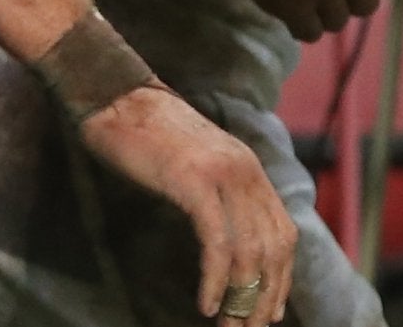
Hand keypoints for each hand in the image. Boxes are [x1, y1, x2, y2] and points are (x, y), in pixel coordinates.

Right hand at [77, 83, 297, 322]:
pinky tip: (208, 305)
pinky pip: (216, 241)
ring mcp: (224, 175)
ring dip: (241, 297)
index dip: (281, 276)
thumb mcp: (197, 168)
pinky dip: (216, 279)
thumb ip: (218, 198)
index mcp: (250, 170)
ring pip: (250, 250)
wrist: (118, 97)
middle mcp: (246, 172)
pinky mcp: (195, 182)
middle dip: (264, 296)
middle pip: (274, 248)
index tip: (270, 311)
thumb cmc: (147, 138)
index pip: (283, 232)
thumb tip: (225, 245)